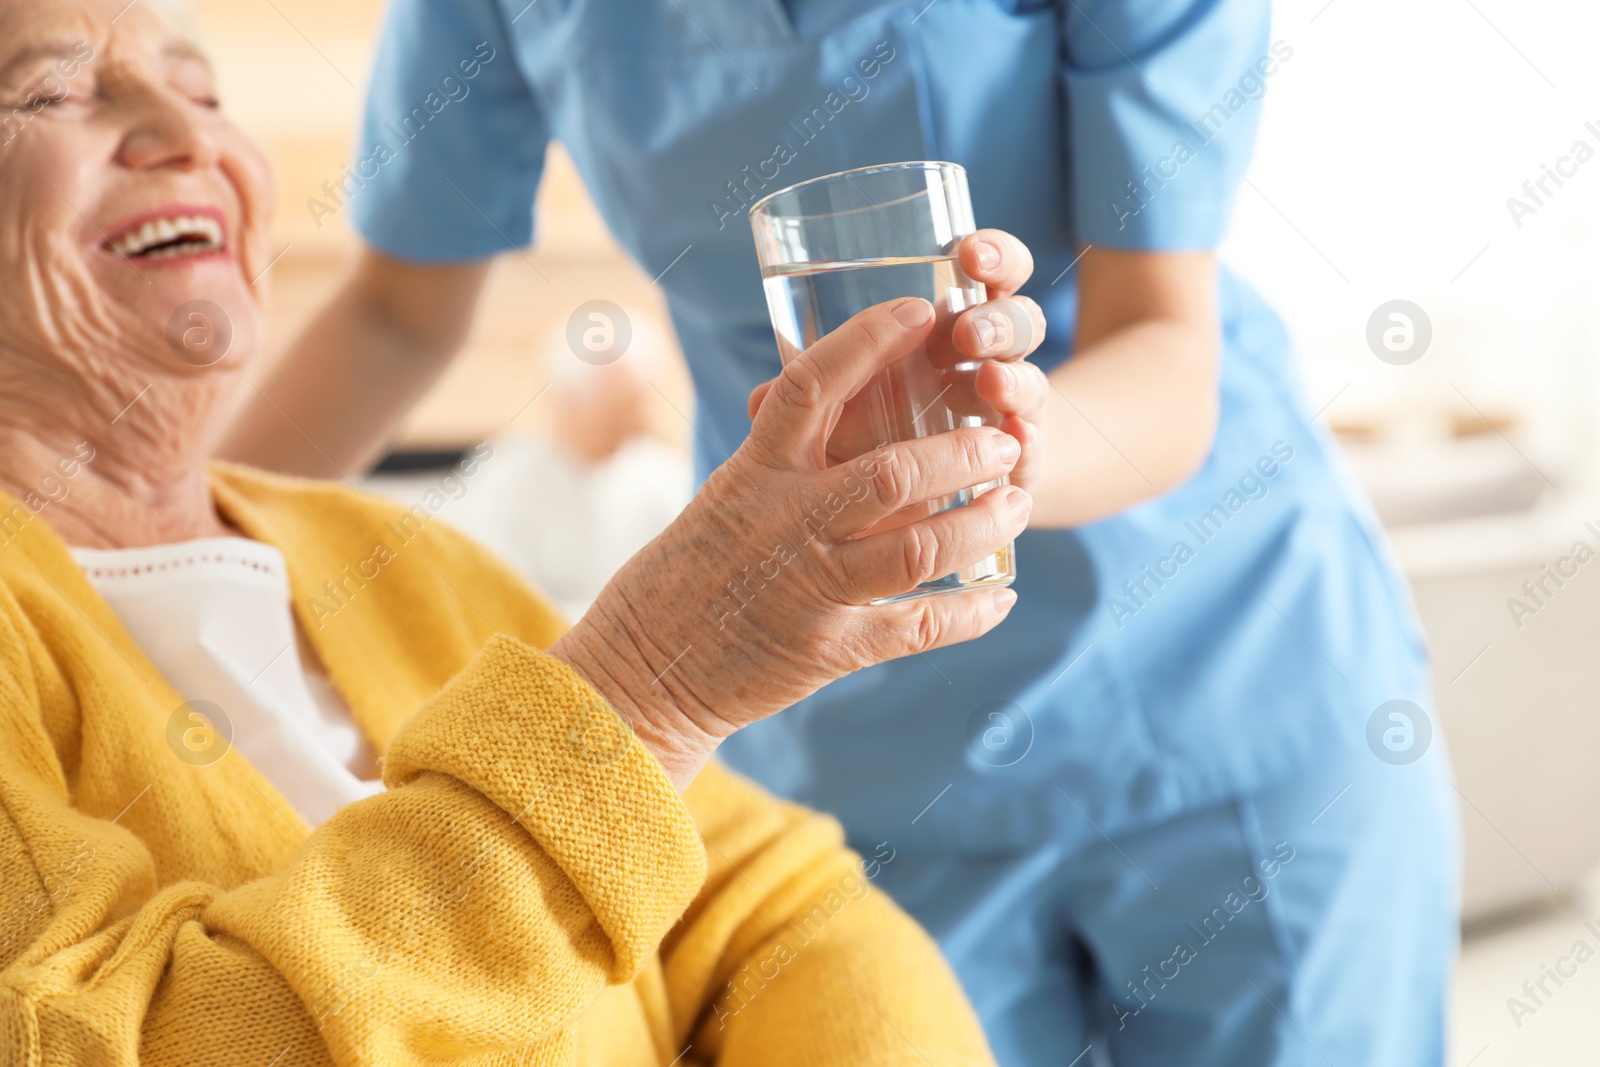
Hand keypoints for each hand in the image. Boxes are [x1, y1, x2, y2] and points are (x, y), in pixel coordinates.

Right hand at [549, 297, 1030, 788]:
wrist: (642, 673)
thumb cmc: (681, 575)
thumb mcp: (722, 496)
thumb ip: (777, 455)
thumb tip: (813, 392)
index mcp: (754, 474)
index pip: (812, 387)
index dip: (869, 342)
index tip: (921, 311)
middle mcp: (785, 526)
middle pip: (891, 474)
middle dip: (962, 452)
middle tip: (1005, 440)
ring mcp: (810, 591)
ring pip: (917, 550)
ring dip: (980, 524)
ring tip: (1018, 503)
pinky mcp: (829, 651)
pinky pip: (916, 629)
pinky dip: (969, 613)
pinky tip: (1003, 596)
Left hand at [745, 228, 1050, 489]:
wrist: (934, 498)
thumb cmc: (881, 431)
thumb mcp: (849, 402)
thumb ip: (816, 392)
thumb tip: (755, 400)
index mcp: (955, 321)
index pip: (990, 269)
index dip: (992, 253)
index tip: (969, 250)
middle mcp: (993, 357)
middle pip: (1017, 318)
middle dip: (996, 319)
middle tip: (966, 332)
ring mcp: (1012, 408)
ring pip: (1028, 377)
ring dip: (1011, 377)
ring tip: (988, 382)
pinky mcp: (1023, 461)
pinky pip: (1036, 446)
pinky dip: (1030, 442)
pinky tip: (1019, 440)